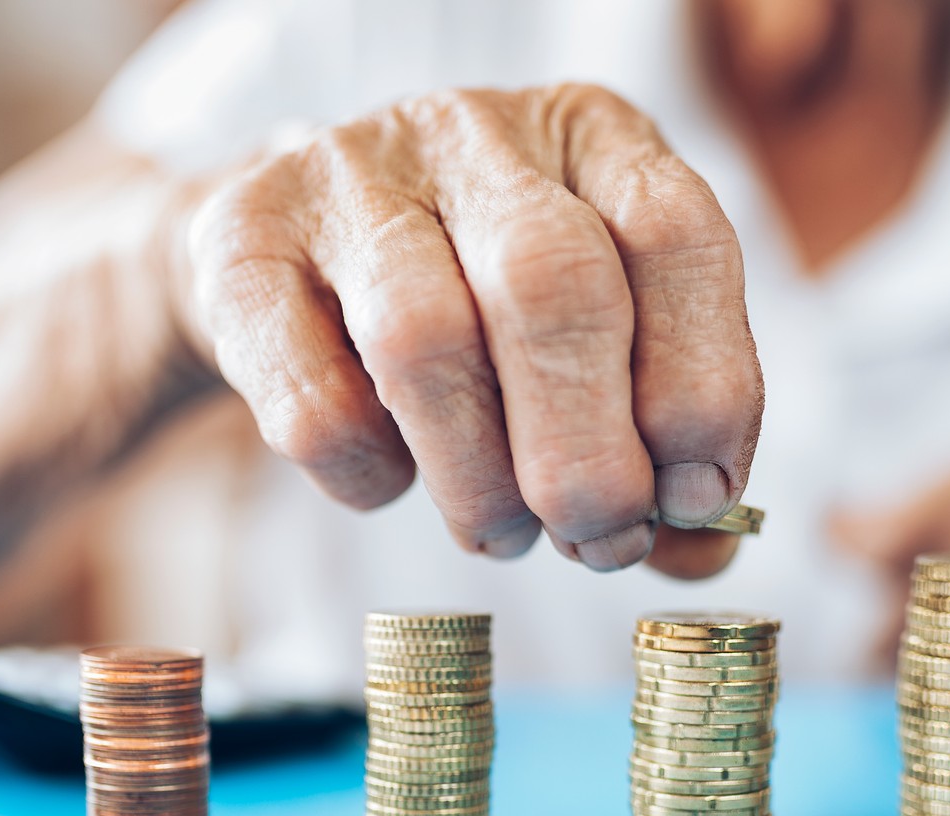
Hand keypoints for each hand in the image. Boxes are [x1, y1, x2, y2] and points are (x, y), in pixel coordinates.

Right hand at [172, 85, 763, 577]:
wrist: (285, 264)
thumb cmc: (476, 318)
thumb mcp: (595, 348)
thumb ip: (660, 443)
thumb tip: (706, 548)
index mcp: (592, 136)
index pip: (675, 233)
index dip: (701, 380)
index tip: (691, 493)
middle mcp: (475, 133)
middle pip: (553, 284)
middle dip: (589, 452)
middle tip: (596, 539)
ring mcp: (347, 176)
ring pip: (426, 338)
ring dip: (480, 481)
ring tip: (501, 534)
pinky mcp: (243, 247)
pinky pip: (315, 399)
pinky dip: (370, 477)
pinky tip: (393, 482)